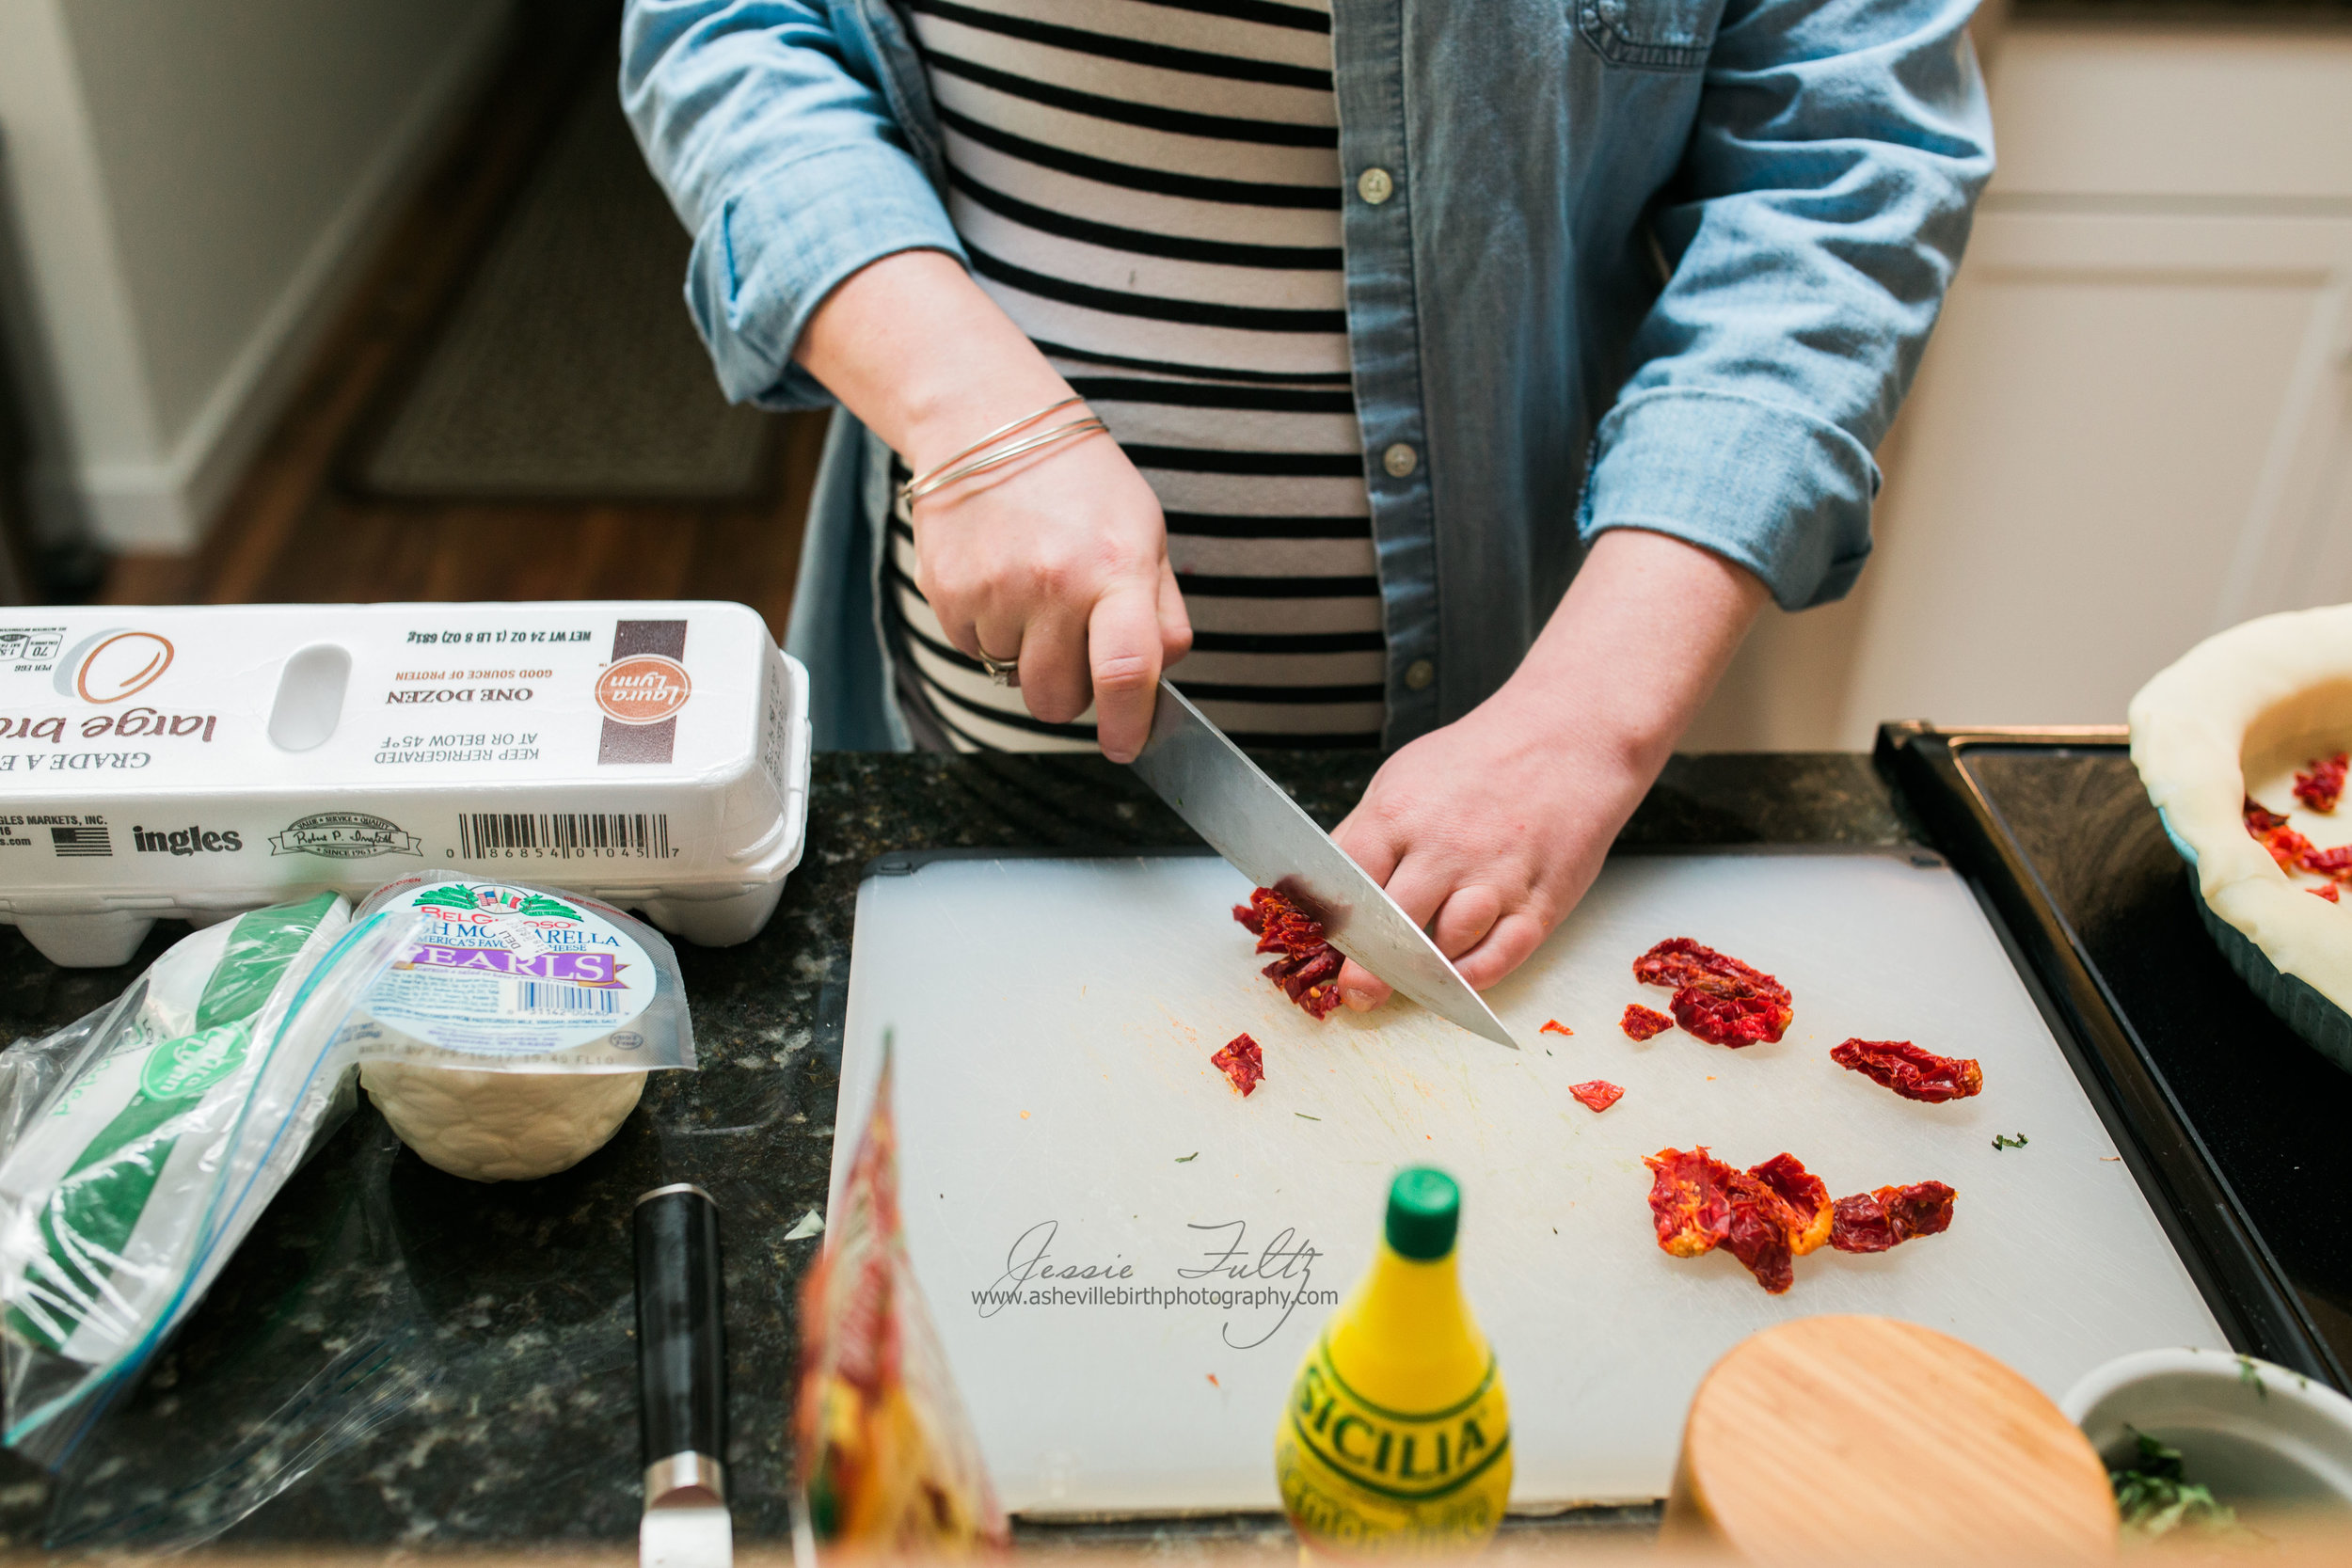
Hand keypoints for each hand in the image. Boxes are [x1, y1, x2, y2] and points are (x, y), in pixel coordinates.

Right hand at [794, 250, 1189, 759]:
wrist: (987, 422)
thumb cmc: (1078, 481)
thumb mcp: (1146, 533)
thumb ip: (1161, 613)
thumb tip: (1159, 682)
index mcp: (1116, 567)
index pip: (1127, 671)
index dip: (1127, 724)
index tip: (1124, 745)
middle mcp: (1054, 583)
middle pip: (1058, 699)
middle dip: (1070, 690)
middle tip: (1074, 640)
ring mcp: (995, 590)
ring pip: (1012, 679)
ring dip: (1025, 654)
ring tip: (1032, 590)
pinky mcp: (948, 593)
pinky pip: (973, 651)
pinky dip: (988, 631)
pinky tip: (999, 578)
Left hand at [1331, 529, 1768, 1007]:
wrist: (1569, 736)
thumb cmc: (1478, 762)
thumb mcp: (1404, 778)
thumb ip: (1364, 834)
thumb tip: (1322, 891)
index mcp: (1398, 813)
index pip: (1345, 883)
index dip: (1331, 925)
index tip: (1324, 950)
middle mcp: (1445, 848)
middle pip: (1389, 927)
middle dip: (1366, 971)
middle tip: (1358, 993)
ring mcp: (1495, 877)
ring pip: (1443, 951)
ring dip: (1421, 974)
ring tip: (1409, 980)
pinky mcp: (1540, 901)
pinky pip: (1498, 959)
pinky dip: (1469, 979)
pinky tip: (1454, 978)